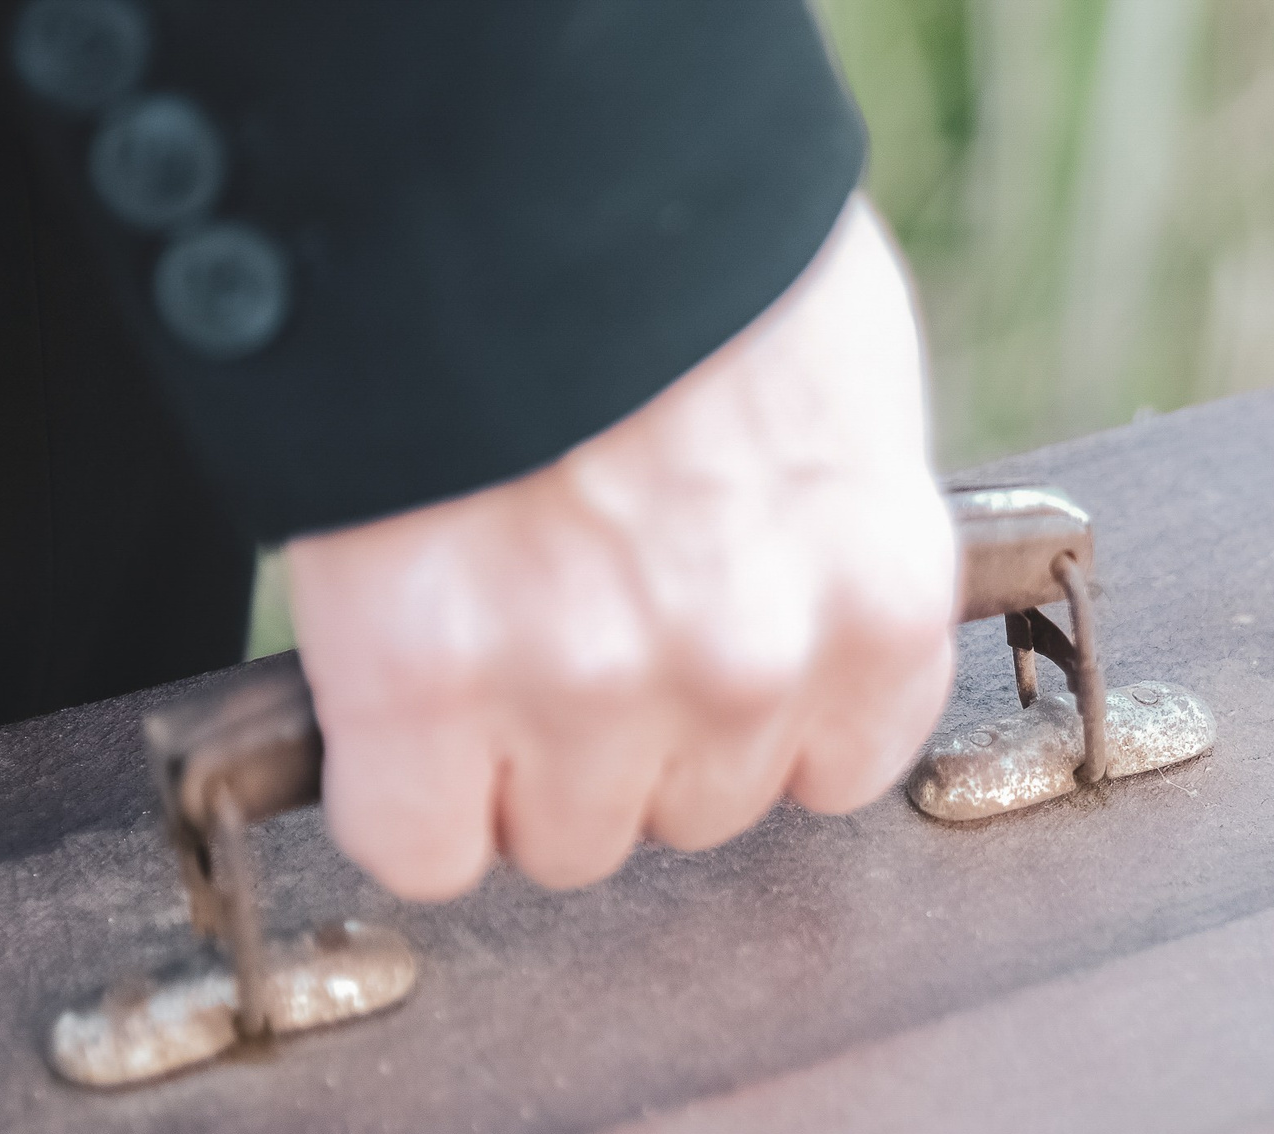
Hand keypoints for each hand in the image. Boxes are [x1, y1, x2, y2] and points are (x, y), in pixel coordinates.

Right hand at [284, 194, 956, 901]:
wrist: (518, 147)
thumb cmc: (688, 237)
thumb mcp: (838, 381)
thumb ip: (830, 529)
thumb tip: (797, 586)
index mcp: (875, 594)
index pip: (838, 772)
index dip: (754, 728)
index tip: (700, 677)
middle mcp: (754, 667)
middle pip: (693, 813)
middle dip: (636, 738)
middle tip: (577, 620)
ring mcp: (593, 687)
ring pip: (563, 840)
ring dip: (520, 766)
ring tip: (489, 633)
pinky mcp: (427, 687)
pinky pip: (416, 846)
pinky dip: (397, 798)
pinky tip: (400, 713)